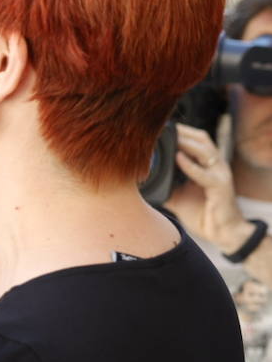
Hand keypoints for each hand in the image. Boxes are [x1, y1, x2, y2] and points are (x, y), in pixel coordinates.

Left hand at [167, 124, 251, 252]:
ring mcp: (220, 175)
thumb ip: (164, 185)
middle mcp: (215, 166)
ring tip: (170, 137)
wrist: (221, 233)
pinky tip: (178, 158)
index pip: (195, 141)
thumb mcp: (177, 196)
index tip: (159, 128)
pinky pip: (205, 174)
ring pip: (205, 151)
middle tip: (162, 127)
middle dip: (183, 132)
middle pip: (202, 139)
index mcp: (206, 165)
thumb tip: (139, 181)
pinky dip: (190, 165)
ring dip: (186, 143)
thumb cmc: (201, 213)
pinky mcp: (221, 188)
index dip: (181, 132)